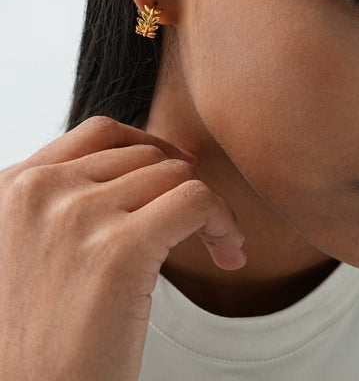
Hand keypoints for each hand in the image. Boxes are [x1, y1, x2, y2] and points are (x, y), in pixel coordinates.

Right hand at [0, 116, 245, 380]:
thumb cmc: (40, 335)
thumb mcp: (31, 245)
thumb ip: (68, 197)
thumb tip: (150, 159)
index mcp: (15, 185)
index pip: (101, 132)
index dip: (151, 144)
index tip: (181, 169)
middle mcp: (41, 191)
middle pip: (146, 155)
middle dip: (182, 185)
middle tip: (202, 225)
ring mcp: (77, 217)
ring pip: (176, 175)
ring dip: (209, 207)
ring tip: (218, 243)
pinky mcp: (119, 251)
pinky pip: (196, 201)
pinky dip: (223, 220)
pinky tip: (228, 252)